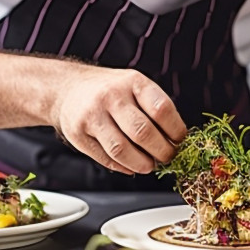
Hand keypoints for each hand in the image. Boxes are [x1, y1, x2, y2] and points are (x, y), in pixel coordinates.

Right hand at [49, 63, 185, 174]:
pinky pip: (106, 159)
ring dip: (142, 164)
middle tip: (167, 157)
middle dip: (162, 152)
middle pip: (143, 133)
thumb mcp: (135, 85)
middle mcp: (111, 96)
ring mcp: (92, 115)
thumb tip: (176, 141)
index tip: (180, 140)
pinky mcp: (78, 134)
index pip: (161, 109)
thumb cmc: (110, 90)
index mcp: (132, 82)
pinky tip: (130, 164)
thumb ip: (155, 108)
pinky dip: (123, 167)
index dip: (176, 130)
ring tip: (149, 165)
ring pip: (122, 150)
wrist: (69, 88)